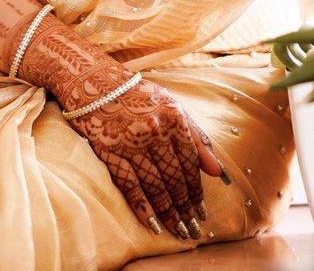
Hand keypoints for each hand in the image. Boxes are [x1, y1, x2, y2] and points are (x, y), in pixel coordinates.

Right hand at [67, 78, 225, 237]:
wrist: (96, 83)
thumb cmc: (139, 96)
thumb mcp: (173, 107)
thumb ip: (196, 136)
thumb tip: (217, 171)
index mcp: (173, 117)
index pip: (190, 162)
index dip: (197, 190)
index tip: (202, 211)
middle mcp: (154, 130)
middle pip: (174, 177)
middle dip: (185, 207)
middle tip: (193, 229)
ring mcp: (131, 142)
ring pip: (155, 185)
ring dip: (168, 212)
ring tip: (178, 231)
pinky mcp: (109, 152)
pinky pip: (130, 186)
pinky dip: (142, 207)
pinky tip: (153, 224)